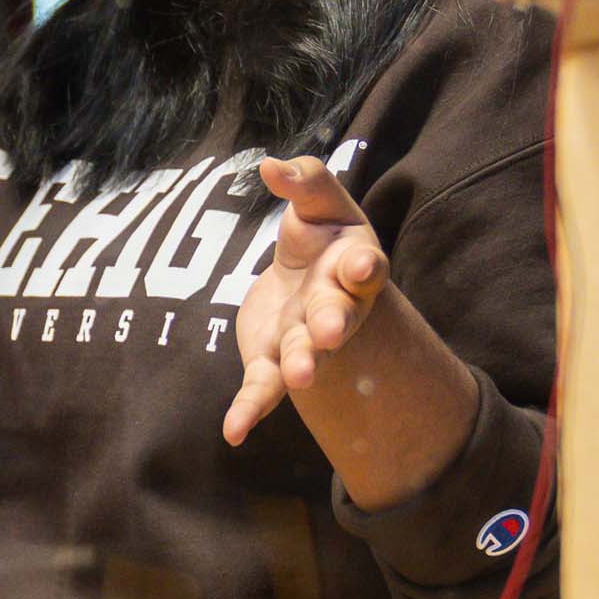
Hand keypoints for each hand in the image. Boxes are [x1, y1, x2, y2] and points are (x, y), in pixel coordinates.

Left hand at [223, 151, 474, 508]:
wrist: (302, 278)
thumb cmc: (320, 233)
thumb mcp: (318, 201)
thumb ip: (304, 180)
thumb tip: (270, 166)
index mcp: (352, 264)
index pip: (363, 266)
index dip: (363, 265)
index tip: (364, 262)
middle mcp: (335, 307)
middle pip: (337, 315)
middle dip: (334, 322)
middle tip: (330, 331)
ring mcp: (304, 339)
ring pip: (304, 355)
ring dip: (303, 365)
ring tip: (301, 377)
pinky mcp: (272, 361)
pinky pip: (263, 388)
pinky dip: (249, 410)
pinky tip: (234, 432)